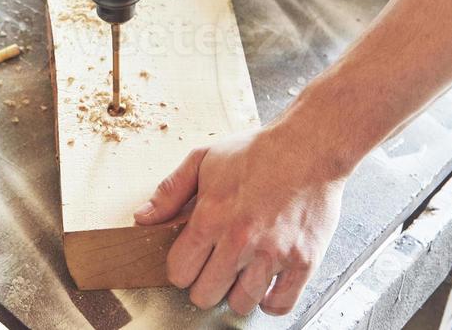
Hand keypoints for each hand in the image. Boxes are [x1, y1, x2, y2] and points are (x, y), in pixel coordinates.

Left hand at [135, 122, 348, 316]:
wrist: (309, 146)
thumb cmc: (258, 151)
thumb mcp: (204, 159)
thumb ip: (170, 191)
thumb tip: (142, 218)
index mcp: (210, 217)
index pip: (179, 272)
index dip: (181, 267)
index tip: (192, 258)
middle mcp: (239, 241)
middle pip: (205, 295)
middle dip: (206, 282)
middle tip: (216, 265)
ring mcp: (272, 254)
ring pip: (240, 303)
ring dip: (237, 291)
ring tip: (242, 270)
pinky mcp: (302, 262)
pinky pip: (279, 305)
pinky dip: (270, 301)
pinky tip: (265, 283)